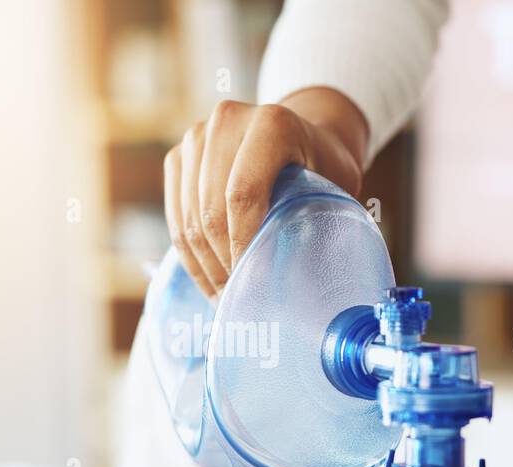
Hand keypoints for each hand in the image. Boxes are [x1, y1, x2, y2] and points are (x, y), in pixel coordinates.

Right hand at [163, 88, 367, 296]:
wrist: (301, 133)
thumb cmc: (324, 167)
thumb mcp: (337, 186)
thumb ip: (320, 218)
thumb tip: (296, 283)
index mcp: (272, 123)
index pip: (243, 195)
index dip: (242, 246)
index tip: (252, 284)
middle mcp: (227, 120)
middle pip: (210, 210)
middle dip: (223, 263)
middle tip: (240, 299)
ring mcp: (196, 136)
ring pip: (188, 218)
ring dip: (205, 265)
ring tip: (226, 294)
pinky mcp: (179, 155)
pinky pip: (174, 216)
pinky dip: (190, 253)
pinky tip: (210, 278)